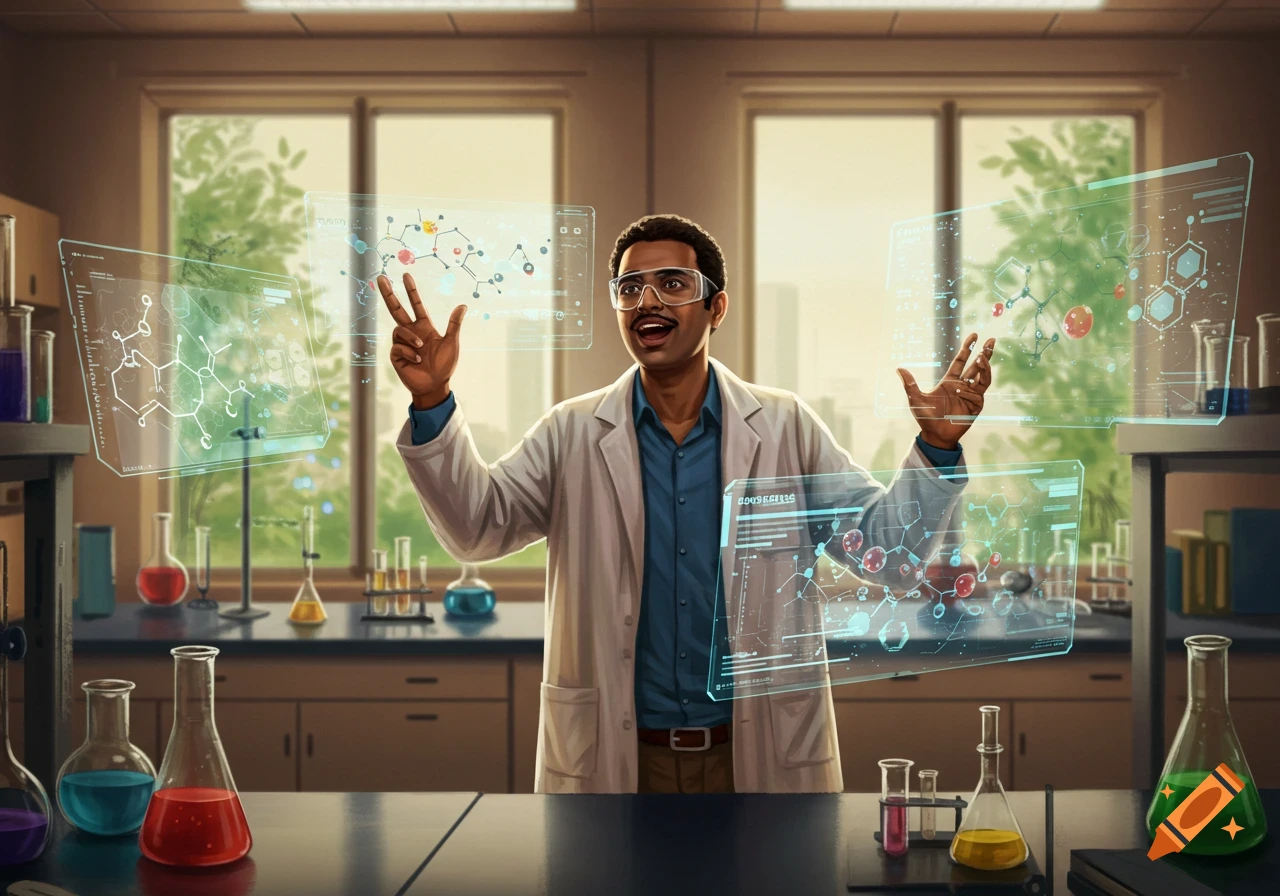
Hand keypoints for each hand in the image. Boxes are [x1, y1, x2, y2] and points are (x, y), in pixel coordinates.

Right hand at [377, 273, 465, 408]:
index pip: (416, 305)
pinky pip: (398, 346)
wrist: (436, 385)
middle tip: (381, 278)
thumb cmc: (444, 365)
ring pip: (399, 330)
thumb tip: (463, 305)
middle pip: (396, 309)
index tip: (406, 275)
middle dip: (389, 294)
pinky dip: (409, 352)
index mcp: (424, 327)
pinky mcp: (396, 355)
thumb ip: (454, 324)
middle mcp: (411, 332)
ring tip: (421, 349)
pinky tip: (417, 360)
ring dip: (411, 338)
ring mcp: (402, 343)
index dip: (411, 291)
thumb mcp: (451, 343)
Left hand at [896, 333, 995, 450]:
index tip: (974, 335)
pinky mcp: (976, 406)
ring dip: (984, 366)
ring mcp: (971, 395)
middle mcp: (962, 386)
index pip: (961, 361)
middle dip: (985, 353)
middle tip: (991, 340)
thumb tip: (898, 369)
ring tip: (981, 357)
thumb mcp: (915, 399)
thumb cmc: (925, 418)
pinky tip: (965, 389)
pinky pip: (979, 394)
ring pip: (983, 377)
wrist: (935, 435)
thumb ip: (910, 384)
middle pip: (977, 366)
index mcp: (950, 381)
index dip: (967, 348)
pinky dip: (974, 389)